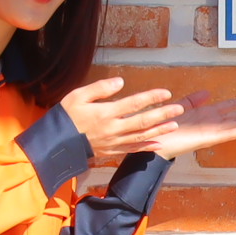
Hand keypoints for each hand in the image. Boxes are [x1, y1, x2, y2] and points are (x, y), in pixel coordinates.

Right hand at [58, 75, 181, 157]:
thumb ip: (100, 88)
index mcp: (105, 113)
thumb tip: (120, 82)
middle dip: (163, 114)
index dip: (151, 98)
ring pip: (142, 136)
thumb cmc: (65, 117)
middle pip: (143, 121)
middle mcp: (113, 129)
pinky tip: (159, 143)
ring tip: (175, 124)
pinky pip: (133, 149)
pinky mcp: (112, 151)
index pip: (133, 103)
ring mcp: (114, 142)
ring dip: (160, 130)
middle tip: (180, 109)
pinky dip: (147, 146)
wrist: (55, 145)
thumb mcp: (77, 96)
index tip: (166, 93)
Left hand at [142, 94, 235, 159]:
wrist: (151, 140)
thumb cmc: (163, 126)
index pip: (230, 107)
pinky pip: (228, 133)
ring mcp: (211, 131)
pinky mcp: (208, 138)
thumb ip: (193, 100)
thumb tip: (206, 94)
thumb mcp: (180, 107)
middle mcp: (211, 123)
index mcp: (206, 115)